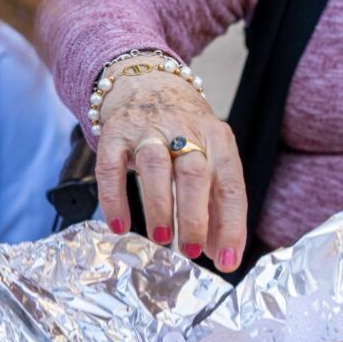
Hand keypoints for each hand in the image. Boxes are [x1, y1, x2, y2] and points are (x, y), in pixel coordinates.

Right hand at [95, 57, 246, 272]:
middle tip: (192, 251)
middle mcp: (186, 132)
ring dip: (159, 206)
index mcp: (218, 140)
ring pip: (156, 167)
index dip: (231, 226)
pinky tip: (119, 225)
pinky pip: (111, 167)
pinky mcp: (115, 133)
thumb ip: (216, 206)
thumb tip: (220, 253)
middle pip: (195, 175)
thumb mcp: (210, 159)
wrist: (147, 80)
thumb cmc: (185, 132)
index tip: (228, 261)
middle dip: (195, 217)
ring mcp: (148, 130)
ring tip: (161, 239)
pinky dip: (114, 198)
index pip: (230, 186)